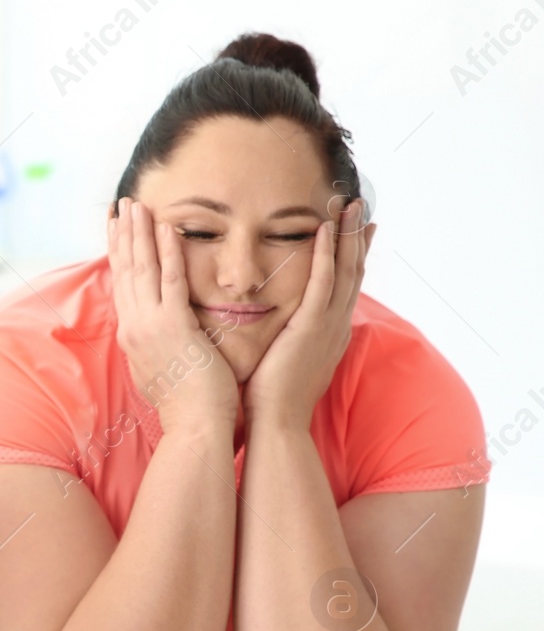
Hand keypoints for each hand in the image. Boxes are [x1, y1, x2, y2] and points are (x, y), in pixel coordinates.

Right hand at [108, 196, 238, 434]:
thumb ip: (163, 345)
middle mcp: (134, 327)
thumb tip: (166, 335)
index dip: (119, 255)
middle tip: (121, 205)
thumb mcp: (165, 369)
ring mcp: (150, 326)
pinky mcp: (173, 327)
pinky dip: (167, 252)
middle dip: (122, 235)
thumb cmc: (189, 405)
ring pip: (141, 270)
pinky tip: (166, 227)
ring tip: (136, 204)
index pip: (123, 286)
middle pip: (125, 272)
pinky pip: (169, 280)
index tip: (116, 230)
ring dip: (138, 234)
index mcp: (133, 337)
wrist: (195, 428)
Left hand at [244, 198, 375, 430]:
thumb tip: (278, 332)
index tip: (356, 231)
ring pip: (345, 271)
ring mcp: (327, 326)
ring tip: (350, 205)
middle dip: (357, 237)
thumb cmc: (271, 400)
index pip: (343, 287)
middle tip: (360, 206)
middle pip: (353, 272)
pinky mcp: (311, 328)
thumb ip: (286, 342)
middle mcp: (335, 327)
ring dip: (348, 235)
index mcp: (328, 334)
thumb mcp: (285, 362)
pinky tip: (326, 230)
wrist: (276, 425)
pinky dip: (327, 255)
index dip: (351, 257)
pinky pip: (323, 283)